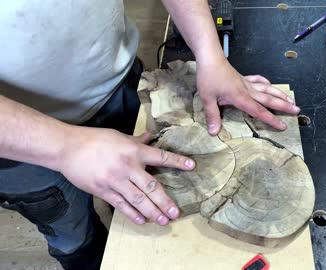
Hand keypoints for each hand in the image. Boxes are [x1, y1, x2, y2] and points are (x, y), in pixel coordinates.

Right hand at [59, 127, 194, 225]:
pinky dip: (132, 214)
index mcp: (133, 151)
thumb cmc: (95, 140)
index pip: (160, 157)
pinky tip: (142, 220)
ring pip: (138, 199)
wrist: (67, 149)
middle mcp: (127, 167)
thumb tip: (150, 137)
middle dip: (165, 200)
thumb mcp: (119, 136)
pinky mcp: (103, 191)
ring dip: (152, 211)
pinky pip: (121, 205)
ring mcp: (115, 180)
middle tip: (176, 213)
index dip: (177, 162)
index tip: (192, 166)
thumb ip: (136, 141)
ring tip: (163, 220)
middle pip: (151, 186)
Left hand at [196, 59, 300, 134]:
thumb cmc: (208, 77)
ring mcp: (246, 83)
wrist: (210, 57)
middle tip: (297, 110)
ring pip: (267, 89)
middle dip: (284, 106)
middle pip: (269, 99)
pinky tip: (269, 84)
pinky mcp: (242, 77)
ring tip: (291, 99)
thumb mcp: (207, 98)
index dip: (272, 120)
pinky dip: (265, 82)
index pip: (259, 111)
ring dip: (279, 94)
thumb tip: (213, 132)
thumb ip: (212, 116)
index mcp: (241, 97)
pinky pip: (257, 80)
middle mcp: (247, 90)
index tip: (283, 126)